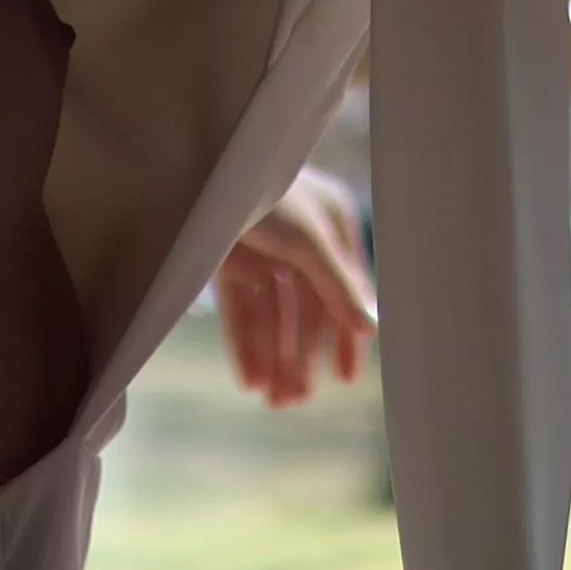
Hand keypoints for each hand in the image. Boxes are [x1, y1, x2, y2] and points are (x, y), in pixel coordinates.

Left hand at [213, 167, 376, 406]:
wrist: (199, 169)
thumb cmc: (264, 190)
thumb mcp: (308, 239)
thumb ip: (337, 286)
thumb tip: (371, 328)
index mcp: (330, 227)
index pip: (344, 291)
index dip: (344, 335)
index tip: (344, 379)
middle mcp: (299, 242)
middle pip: (305, 311)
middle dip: (300, 356)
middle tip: (295, 400)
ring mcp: (261, 253)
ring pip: (272, 316)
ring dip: (274, 357)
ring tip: (273, 400)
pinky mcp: (225, 263)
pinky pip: (240, 311)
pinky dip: (245, 344)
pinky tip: (249, 380)